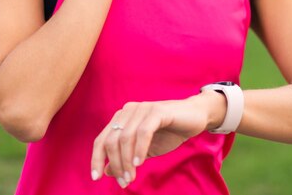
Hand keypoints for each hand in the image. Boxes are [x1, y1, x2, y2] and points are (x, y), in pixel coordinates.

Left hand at [90, 96, 209, 187]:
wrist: (195, 117)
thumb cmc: (170, 132)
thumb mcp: (144, 150)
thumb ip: (126, 158)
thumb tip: (106, 171)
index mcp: (121, 119)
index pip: (101, 140)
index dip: (96, 159)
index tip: (96, 178)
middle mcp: (128, 111)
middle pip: (111, 141)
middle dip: (116, 165)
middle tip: (124, 182)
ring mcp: (142, 109)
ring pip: (125, 138)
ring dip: (127, 161)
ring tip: (132, 178)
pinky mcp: (156, 111)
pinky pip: (143, 132)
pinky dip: (139, 149)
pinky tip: (140, 163)